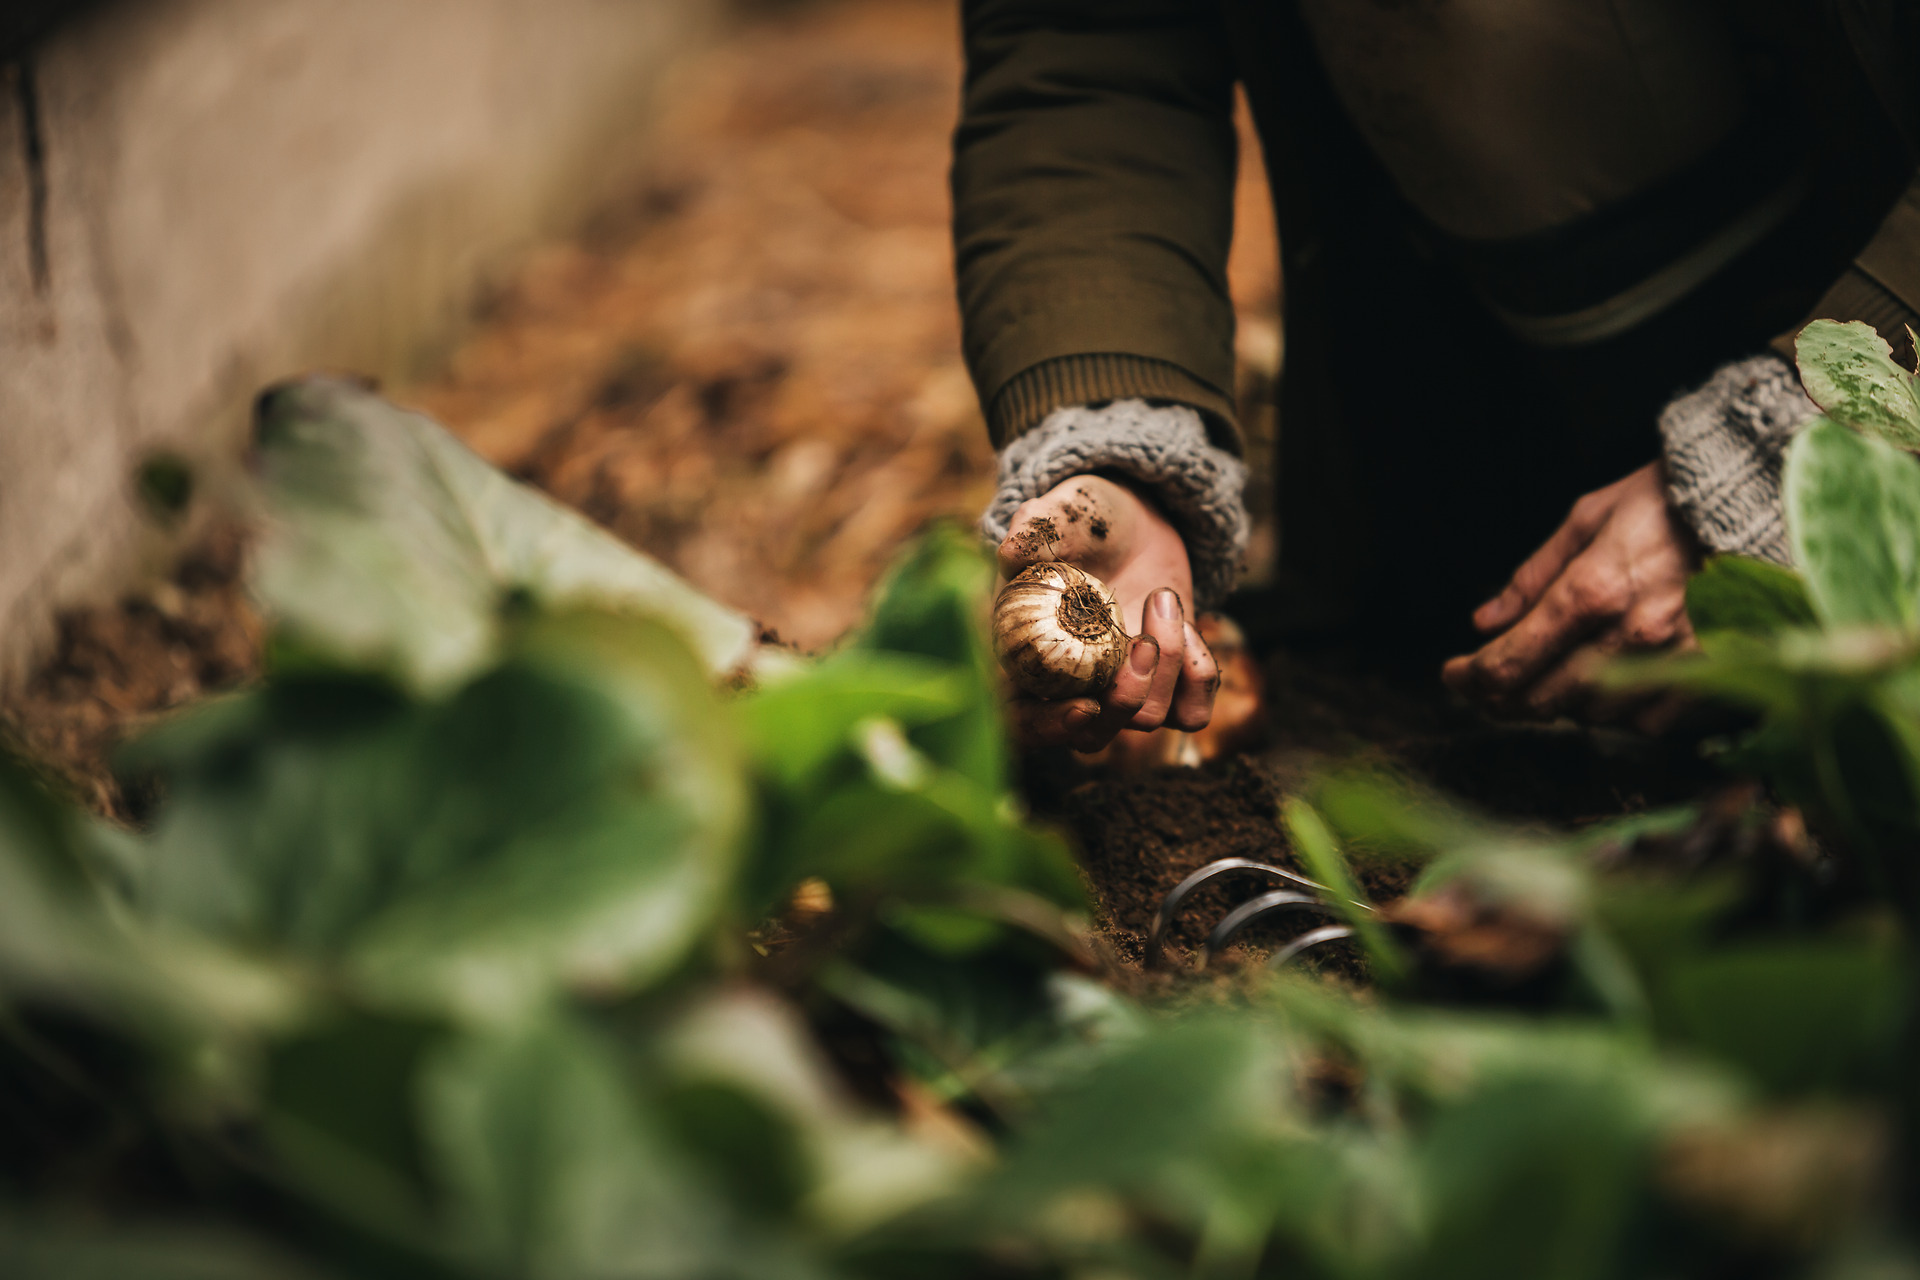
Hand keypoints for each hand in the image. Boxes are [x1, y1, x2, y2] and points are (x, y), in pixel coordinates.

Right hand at [997, 475, 1218, 751]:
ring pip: (1147, 719)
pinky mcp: (1166, 685)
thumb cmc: (1083, 518)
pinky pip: (1191, 713)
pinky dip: (1199, 676)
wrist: (1136, 519)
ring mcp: (1120, 689)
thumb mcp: (1059, 513)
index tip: (1084, 707)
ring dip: (1167, 663)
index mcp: (1026, 657)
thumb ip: (1035, 532)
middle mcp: (1072, 686)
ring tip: (1163, 596)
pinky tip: (1185, 622)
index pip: (1022, 720)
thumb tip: (1011, 551)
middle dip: (1123, 702)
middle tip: (1144, 644)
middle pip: (1090, 737)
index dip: (1047, 727)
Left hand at [1441, 462, 1698, 724]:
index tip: (1453, 674)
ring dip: (1558, 704)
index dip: (1469, 678)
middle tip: (1485, 686)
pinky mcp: (1707, 672)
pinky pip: (1646, 721)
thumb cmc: (1668, 499)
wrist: (1758, 496)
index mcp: (1591, 590)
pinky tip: (1605, 686)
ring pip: (1591, 715)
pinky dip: (1616, 713)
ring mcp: (1672, 659)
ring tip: (1545, 679)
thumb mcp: (1587, 518)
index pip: (1510, 661)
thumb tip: (1484, 622)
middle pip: (1542, 700)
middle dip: (1502, 699)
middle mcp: (1629, 633)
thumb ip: (1532, 576)